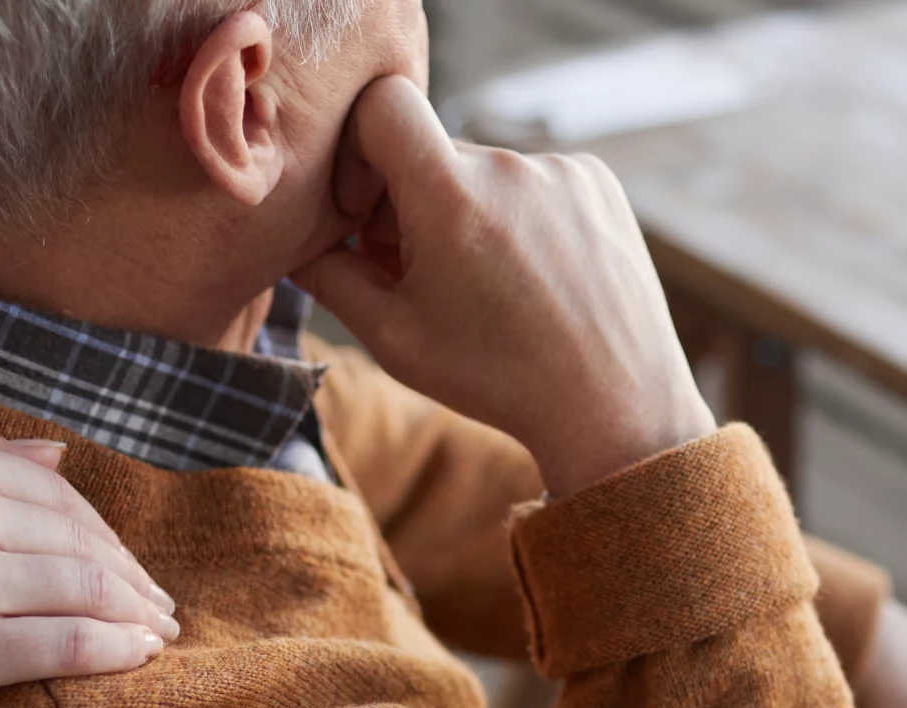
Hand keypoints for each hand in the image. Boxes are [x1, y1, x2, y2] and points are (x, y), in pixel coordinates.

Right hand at [0, 433, 179, 707]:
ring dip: (136, 612)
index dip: (103, 531)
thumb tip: (59, 452)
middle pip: (79, 539)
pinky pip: (66, 644)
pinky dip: (117, 649)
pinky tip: (140, 657)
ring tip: (157, 631)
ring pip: (84, 588)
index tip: (124, 562)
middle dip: (130, 574)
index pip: (54, 490)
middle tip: (158, 603)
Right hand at [292, 76, 715, 496]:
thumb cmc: (496, 378)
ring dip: (468, 214)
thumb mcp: (392, 337)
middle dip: (410, 201)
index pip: (382, 104)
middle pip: (431, 151)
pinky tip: (532, 279)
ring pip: (484, 172)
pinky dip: (519, 218)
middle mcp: (509, 166)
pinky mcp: (598, 182)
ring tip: (486, 288)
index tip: (368, 210)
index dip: (360, 149)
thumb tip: (294, 241)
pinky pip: (534, 181)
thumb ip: (329, 276)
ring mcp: (561, 170)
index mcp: (451, 195)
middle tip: (417, 273)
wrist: (612, 404)